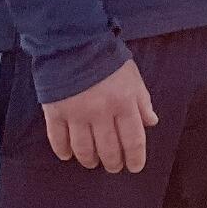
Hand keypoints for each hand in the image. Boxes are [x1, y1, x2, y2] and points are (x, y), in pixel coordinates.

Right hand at [43, 59, 158, 172]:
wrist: (73, 40)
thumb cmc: (107, 59)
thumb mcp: (132, 76)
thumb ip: (142, 101)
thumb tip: (151, 122)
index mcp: (123, 103)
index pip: (133, 140)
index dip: (135, 158)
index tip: (134, 167)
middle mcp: (101, 113)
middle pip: (109, 149)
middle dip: (113, 163)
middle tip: (113, 166)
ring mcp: (76, 114)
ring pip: (84, 149)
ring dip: (90, 160)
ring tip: (92, 162)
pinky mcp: (55, 111)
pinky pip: (58, 138)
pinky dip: (62, 150)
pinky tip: (67, 155)